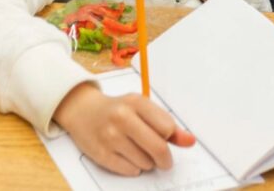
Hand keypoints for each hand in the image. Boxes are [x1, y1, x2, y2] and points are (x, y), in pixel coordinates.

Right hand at [54, 83, 195, 176]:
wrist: (83, 111)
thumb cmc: (118, 110)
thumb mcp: (143, 109)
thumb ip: (167, 124)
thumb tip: (190, 141)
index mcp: (136, 102)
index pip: (167, 127)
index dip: (170, 137)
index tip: (165, 138)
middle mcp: (122, 118)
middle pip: (158, 148)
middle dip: (165, 159)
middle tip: (164, 160)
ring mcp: (110, 137)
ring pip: (145, 162)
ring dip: (147, 162)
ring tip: (138, 151)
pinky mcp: (101, 154)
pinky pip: (130, 171)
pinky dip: (133, 168)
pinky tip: (127, 156)